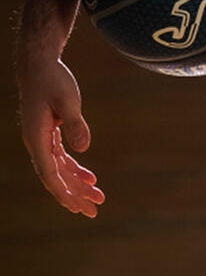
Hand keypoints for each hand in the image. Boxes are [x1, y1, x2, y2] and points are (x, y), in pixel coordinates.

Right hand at [17, 52, 104, 217]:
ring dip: (77, 183)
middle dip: (75, 194)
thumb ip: (75, 123)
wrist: (40, 66)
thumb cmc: (53, 81)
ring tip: (97, 196)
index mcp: (37, 139)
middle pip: (55, 177)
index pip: (49, 174)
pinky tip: (89, 177)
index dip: (63, 191)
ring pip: (59, 170)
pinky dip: (75, 169)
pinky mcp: (49, 133)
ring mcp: (42, 140)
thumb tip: (84, 148)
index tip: (76, 206)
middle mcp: (37, 144)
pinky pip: (61, 159)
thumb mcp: (67, 100)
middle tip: (94, 209)